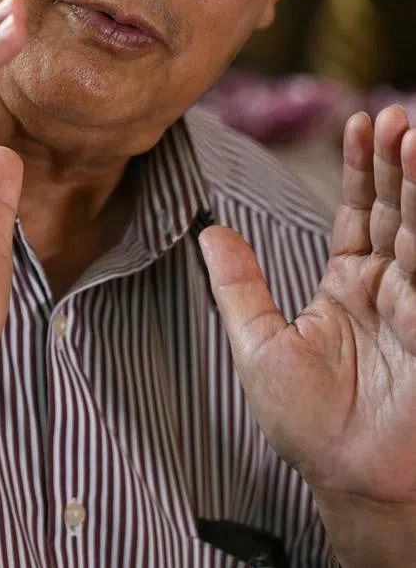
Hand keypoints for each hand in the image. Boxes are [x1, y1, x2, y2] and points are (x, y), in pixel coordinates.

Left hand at [200, 105, 415, 563]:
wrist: (352, 485)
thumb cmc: (308, 426)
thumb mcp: (258, 345)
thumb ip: (238, 286)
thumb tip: (208, 231)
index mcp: (348, 286)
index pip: (358, 212)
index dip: (362, 168)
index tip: (359, 123)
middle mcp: (389, 288)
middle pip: (395, 210)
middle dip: (395, 163)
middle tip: (393, 117)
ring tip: (413, 135)